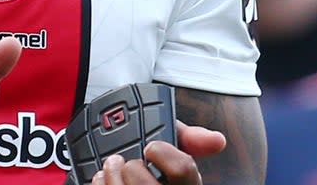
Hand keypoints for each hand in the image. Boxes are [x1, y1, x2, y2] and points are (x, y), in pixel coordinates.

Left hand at [92, 121, 225, 184]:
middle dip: (133, 166)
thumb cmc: (153, 160)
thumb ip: (189, 137)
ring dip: (112, 173)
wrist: (124, 166)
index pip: (183, 170)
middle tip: (130, 160)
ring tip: (113, 165)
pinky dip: (100, 183)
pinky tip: (103, 178)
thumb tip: (216, 139)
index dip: (163, 153)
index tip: (152, 146)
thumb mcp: (174, 143)